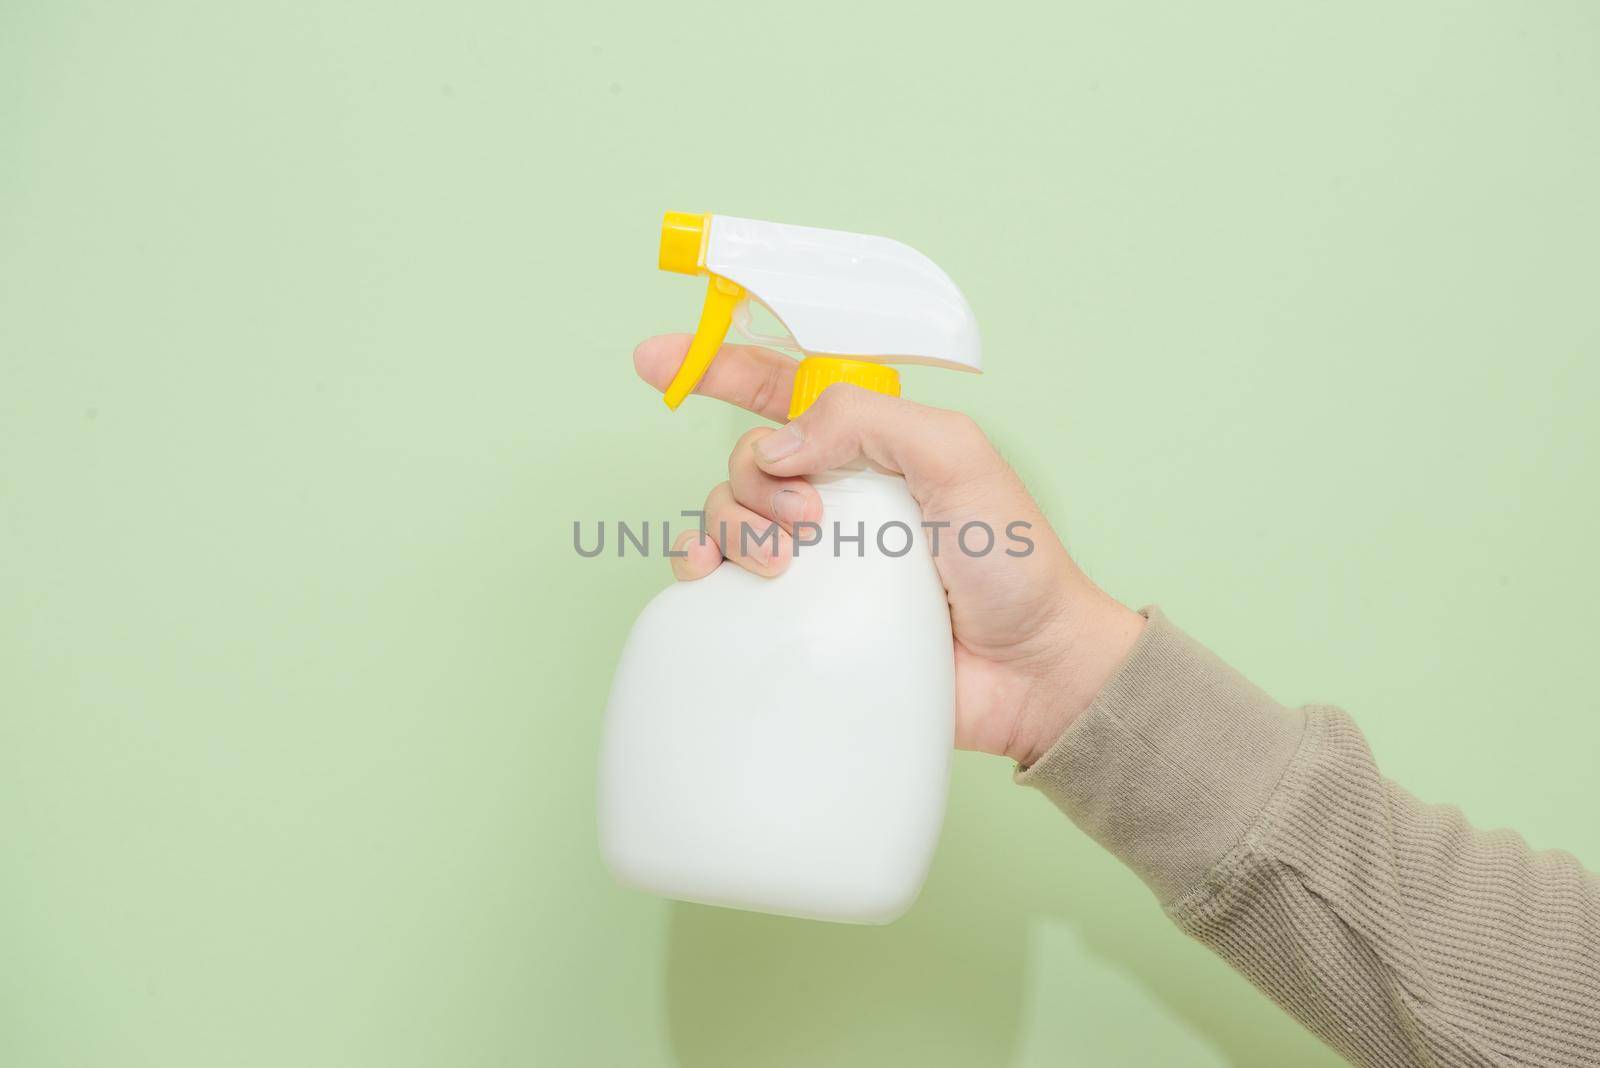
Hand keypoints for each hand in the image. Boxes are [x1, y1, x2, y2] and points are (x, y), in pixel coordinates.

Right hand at [634, 334, 1145, 766]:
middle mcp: (836, 492)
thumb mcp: (957, 457)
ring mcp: (815, 555)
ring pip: (728, 512)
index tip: (656, 360)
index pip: (784, 390)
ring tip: (784, 561)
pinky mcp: (798, 613)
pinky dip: (702, 568)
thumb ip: (867, 422)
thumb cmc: (1013, 563)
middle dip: (753, 474)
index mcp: (873, 444)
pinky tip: (715, 579)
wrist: (1027, 671)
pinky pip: (722, 579)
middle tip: (808, 518)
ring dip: (735, 524)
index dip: (719, 367)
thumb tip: (777, 446)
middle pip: (748, 456)